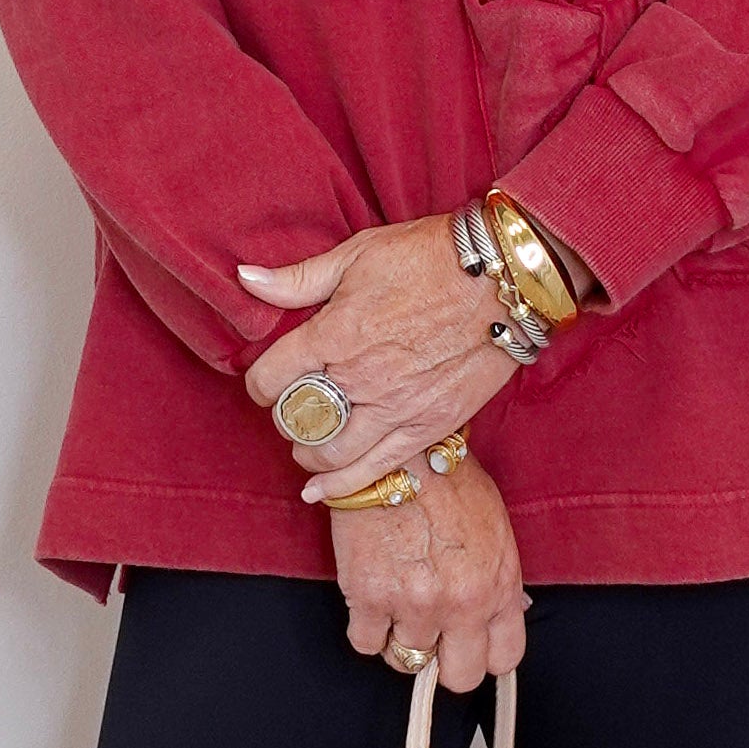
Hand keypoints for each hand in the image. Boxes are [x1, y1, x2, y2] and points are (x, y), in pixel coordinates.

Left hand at [237, 216, 514, 498]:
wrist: (502, 278)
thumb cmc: (429, 258)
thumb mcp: (356, 255)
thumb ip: (298, 279)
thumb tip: (246, 278)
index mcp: (334, 334)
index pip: (270, 378)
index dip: (259, 383)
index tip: (265, 381)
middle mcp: (360, 378)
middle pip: (297, 421)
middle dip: (285, 420)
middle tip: (290, 412)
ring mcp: (395, 408)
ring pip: (331, 453)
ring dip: (309, 455)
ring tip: (308, 448)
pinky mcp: (428, 426)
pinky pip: (375, 469)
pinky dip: (342, 486)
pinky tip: (321, 492)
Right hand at [329, 452, 527, 688]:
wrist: (397, 455)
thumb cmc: (446, 482)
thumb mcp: (495, 531)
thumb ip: (497, 581)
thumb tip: (498, 615)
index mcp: (498, 587)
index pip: (503, 659)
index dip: (482, 656)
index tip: (468, 646)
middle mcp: (462, 604)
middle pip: (458, 677)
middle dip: (444, 662)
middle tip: (431, 637)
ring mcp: (415, 605)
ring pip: (407, 661)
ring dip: (400, 638)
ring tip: (396, 603)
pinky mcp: (369, 598)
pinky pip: (366, 643)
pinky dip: (366, 628)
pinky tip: (370, 600)